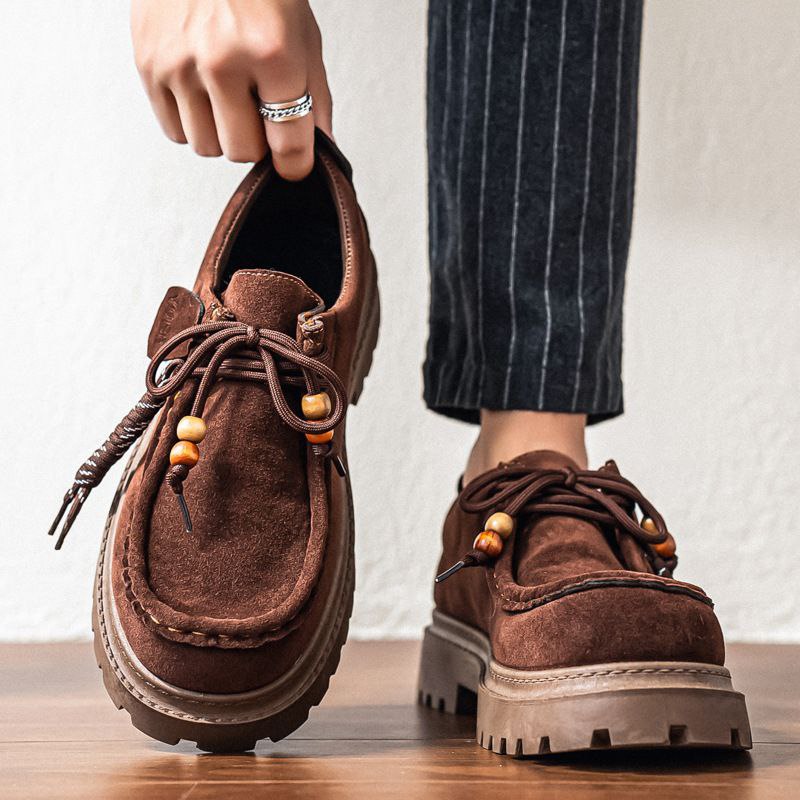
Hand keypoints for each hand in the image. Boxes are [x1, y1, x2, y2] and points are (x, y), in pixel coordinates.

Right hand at [131, 0, 331, 179]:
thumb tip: (320, 150)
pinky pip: (174, 130)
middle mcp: (221, 60)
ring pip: (206, 146)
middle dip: (255, 141)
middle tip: (257, 111)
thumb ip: (314, 97)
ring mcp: (179, 63)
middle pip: (242, 152)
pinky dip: (191, 121)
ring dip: (221, 132)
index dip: (295, 163)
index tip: (295, 166)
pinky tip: (201, 90)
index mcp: (271, 52)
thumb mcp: (304, 36)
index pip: (287, 141)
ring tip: (227, 96)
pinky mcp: (147, 63)